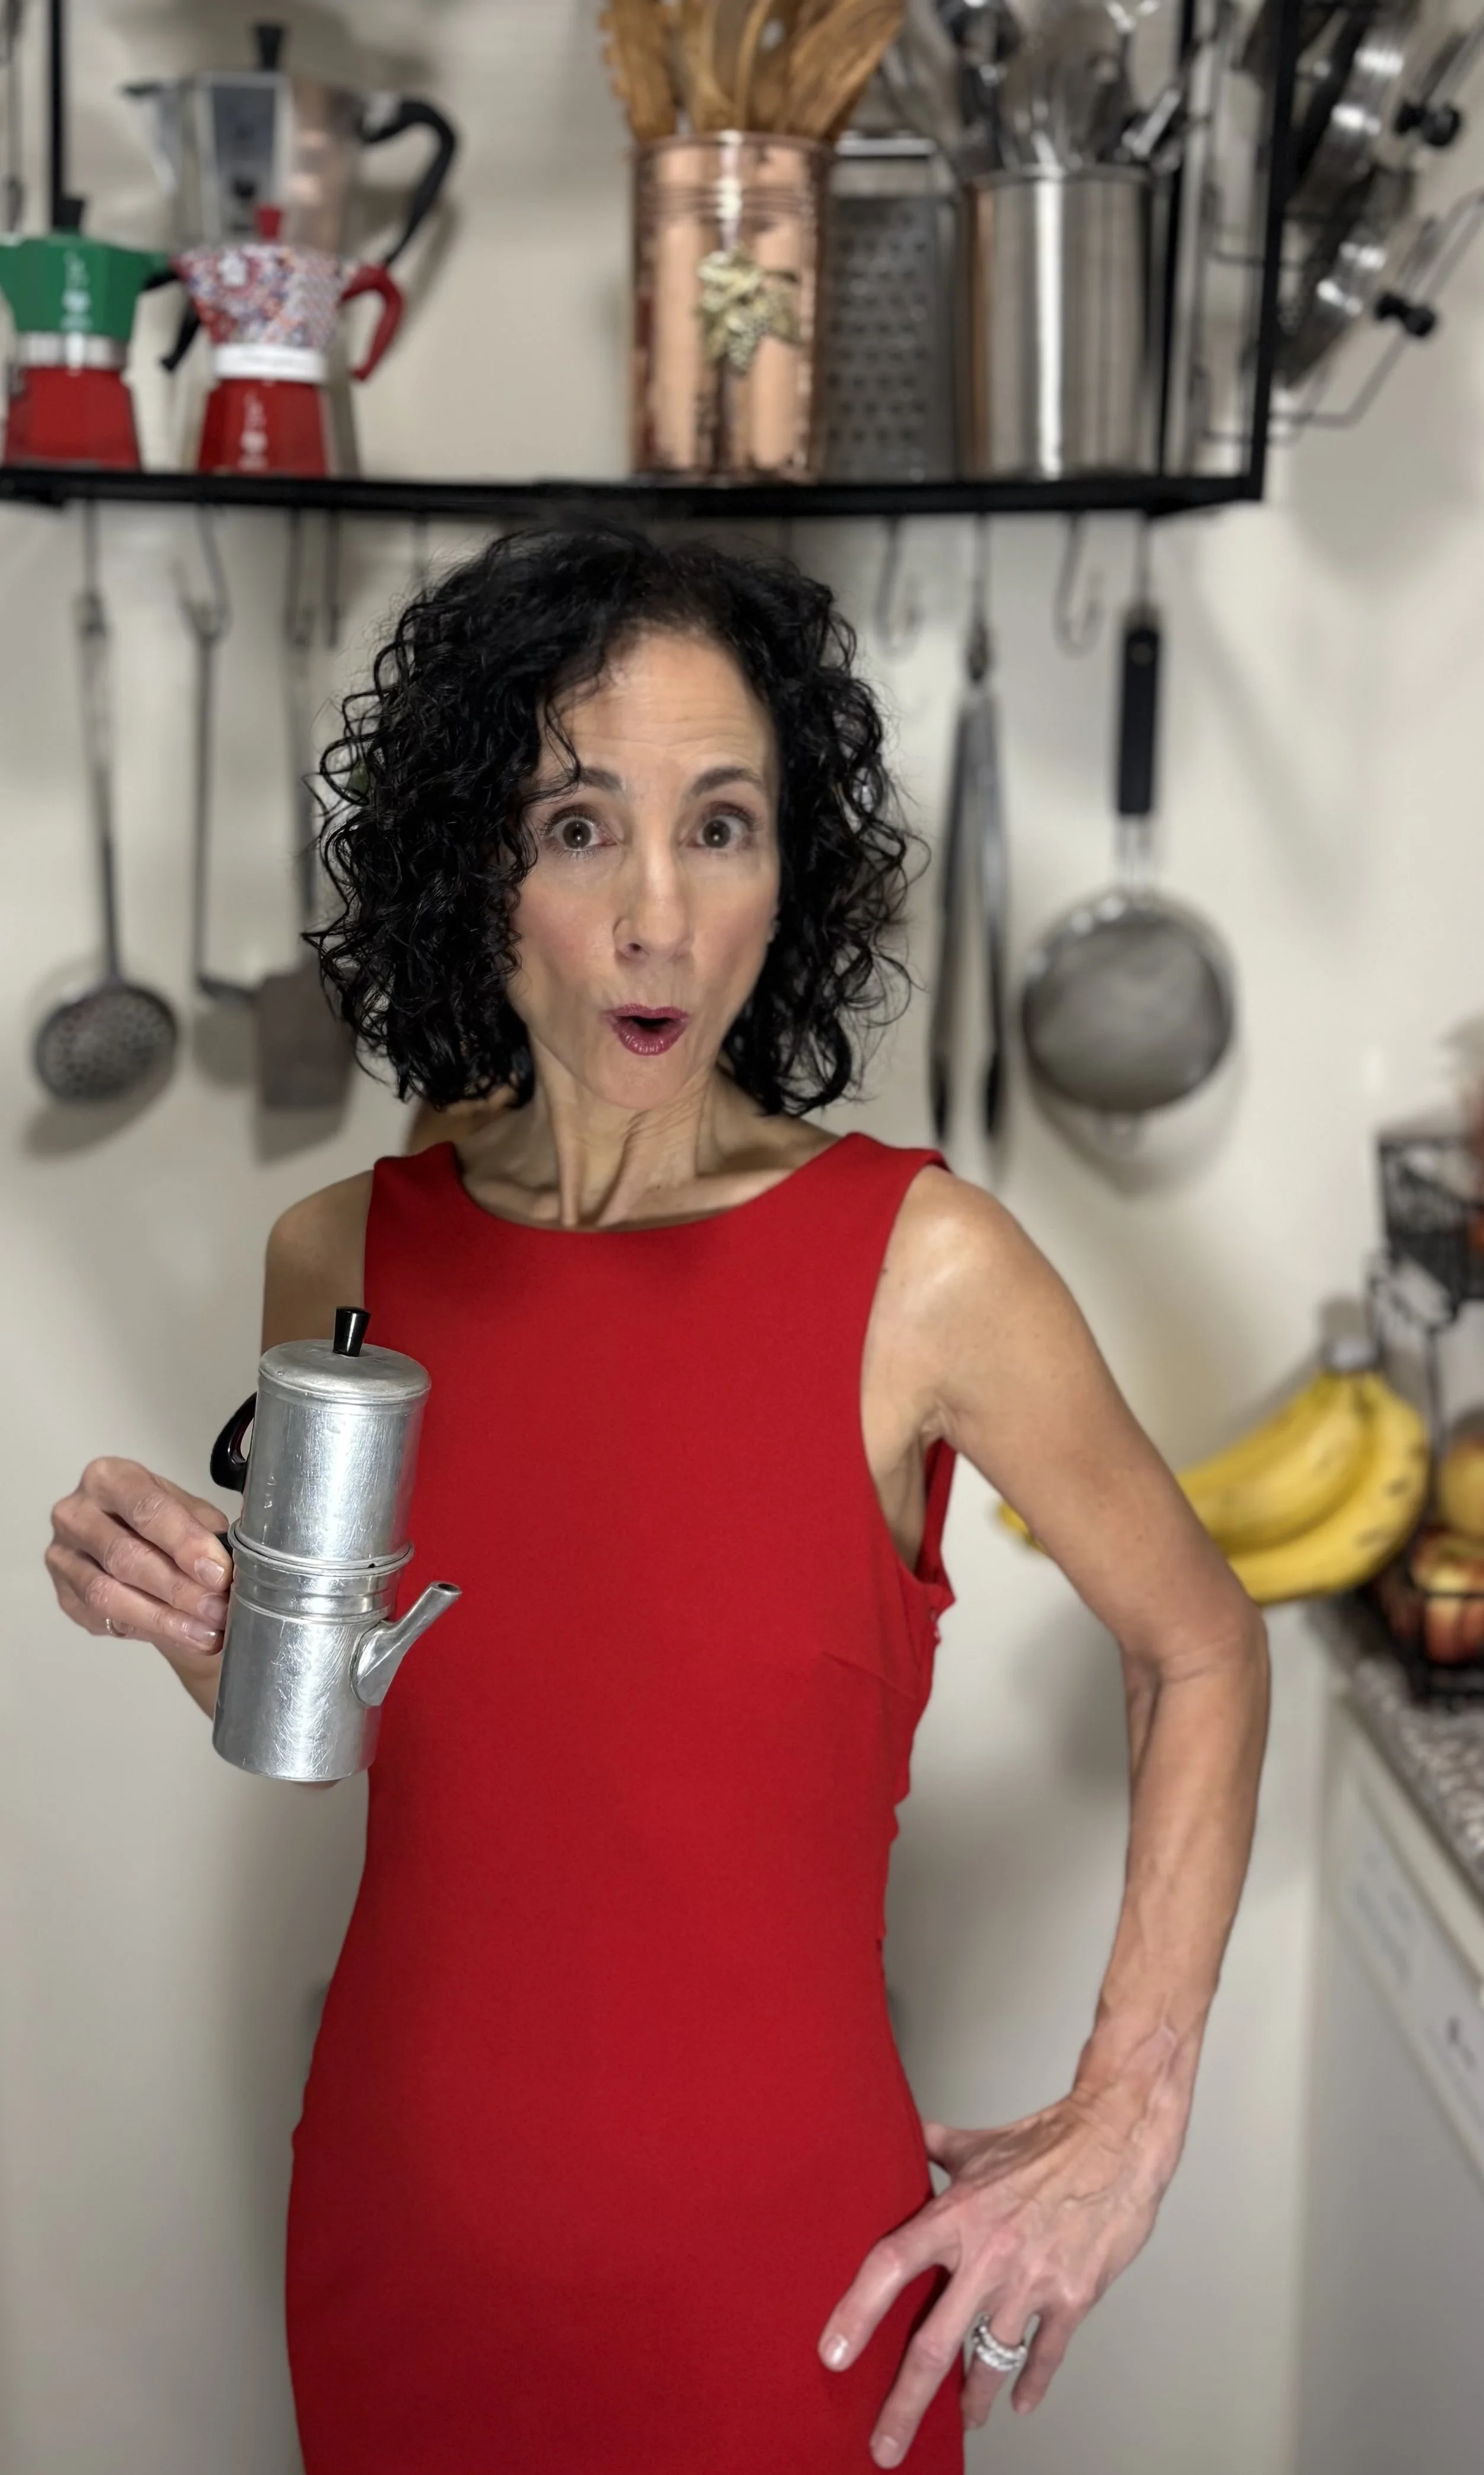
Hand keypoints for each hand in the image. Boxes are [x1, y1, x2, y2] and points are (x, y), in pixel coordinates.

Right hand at [47, 1458, 232, 1681]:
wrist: (137, 1549)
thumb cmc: (164, 1522)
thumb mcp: (189, 1512)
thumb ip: (206, 1530)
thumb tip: (228, 1563)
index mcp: (110, 1478)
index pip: (147, 1509)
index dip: (185, 1543)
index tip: (217, 1572)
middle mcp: (76, 1513)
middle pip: (125, 1555)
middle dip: (178, 1587)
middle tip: (217, 1609)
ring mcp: (63, 1556)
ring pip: (108, 1594)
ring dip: (163, 1618)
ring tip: (205, 1631)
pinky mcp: (63, 1595)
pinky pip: (102, 1618)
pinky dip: (148, 1630)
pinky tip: (183, 1635)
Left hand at [817, 2092, 1166, 2465]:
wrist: (1117, 2140)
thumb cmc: (1045, 2141)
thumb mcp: (976, 2143)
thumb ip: (930, 2148)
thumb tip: (892, 2135)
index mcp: (955, 2214)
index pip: (890, 2266)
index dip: (856, 2312)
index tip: (832, 2355)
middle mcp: (988, 2255)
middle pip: (932, 2344)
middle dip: (905, 2404)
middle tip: (883, 2447)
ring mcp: (1032, 2281)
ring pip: (989, 2362)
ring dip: (971, 2402)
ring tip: (960, 2423)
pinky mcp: (1073, 2297)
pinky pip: (1044, 2355)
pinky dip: (1029, 2384)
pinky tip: (1018, 2403)